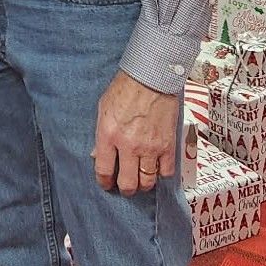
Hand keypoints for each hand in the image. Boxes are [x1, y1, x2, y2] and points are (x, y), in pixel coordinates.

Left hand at [93, 72, 180, 195]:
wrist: (152, 76)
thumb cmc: (125, 87)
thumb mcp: (103, 108)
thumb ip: (101, 134)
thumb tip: (97, 154)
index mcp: (108, 134)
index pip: (103, 170)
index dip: (104, 182)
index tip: (107, 184)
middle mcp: (128, 145)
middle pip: (128, 184)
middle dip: (125, 189)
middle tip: (126, 186)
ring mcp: (150, 147)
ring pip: (147, 181)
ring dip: (143, 184)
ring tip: (141, 179)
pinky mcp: (167, 145)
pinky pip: (166, 172)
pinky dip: (161, 173)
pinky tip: (157, 167)